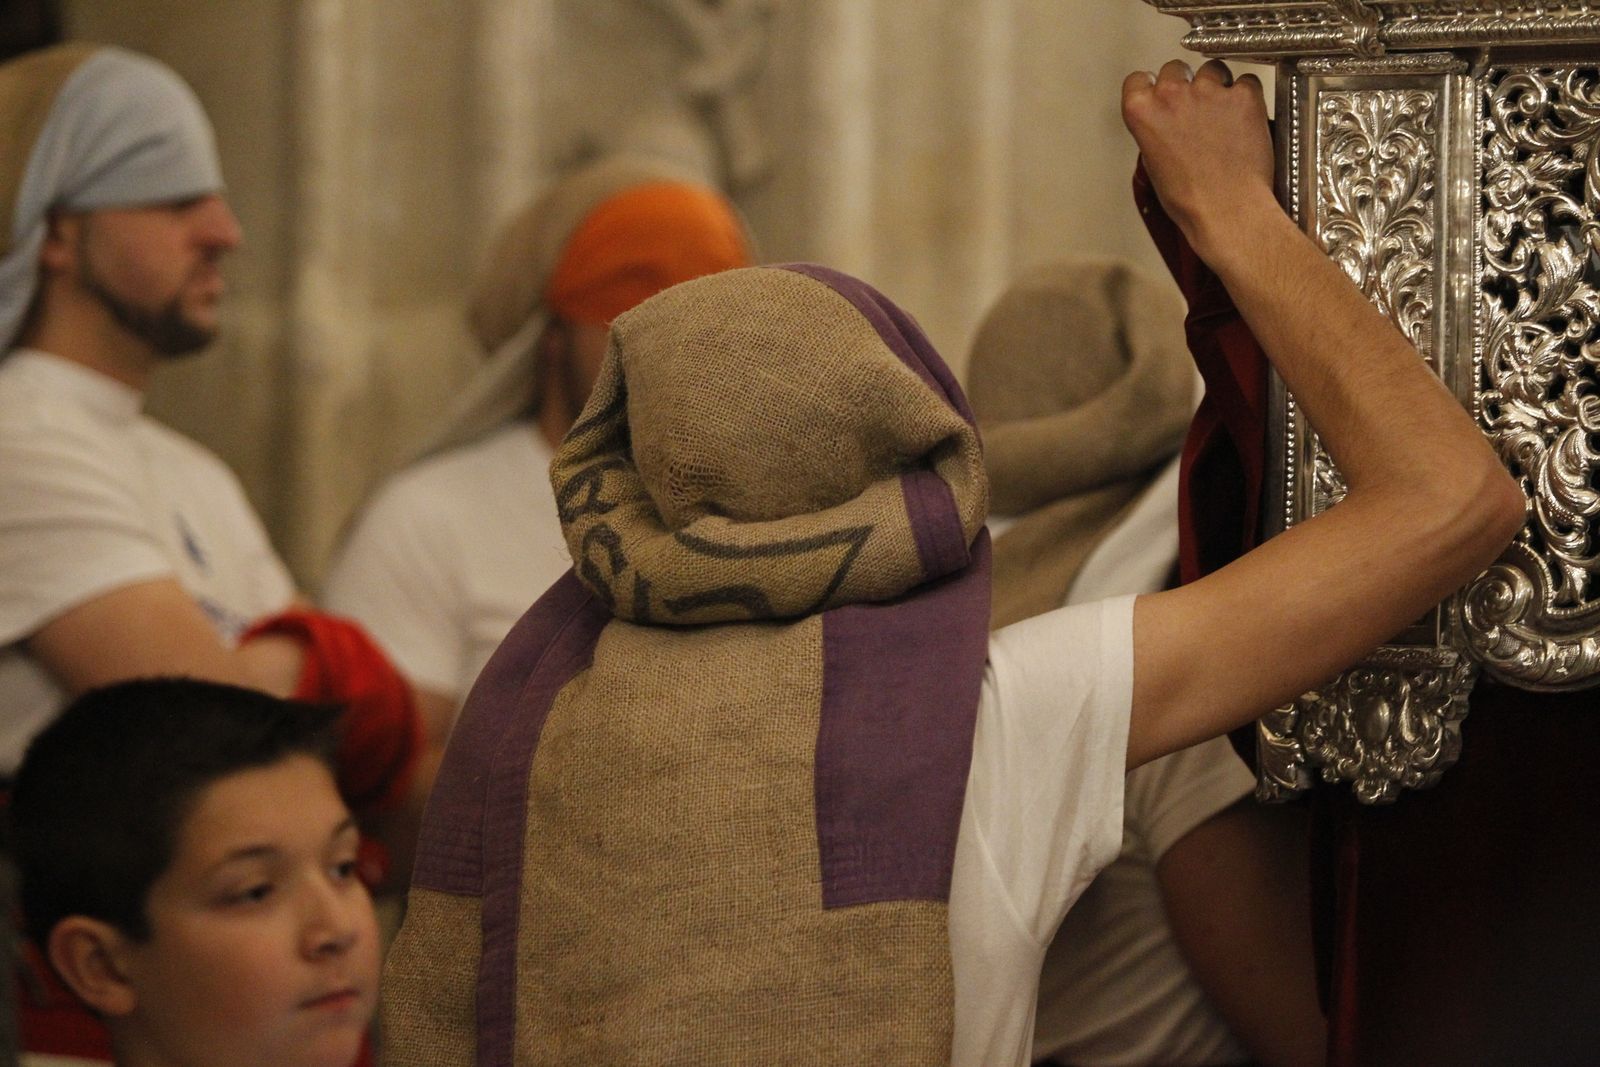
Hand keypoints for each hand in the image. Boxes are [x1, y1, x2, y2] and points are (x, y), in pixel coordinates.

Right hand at [1122, 59, 1275, 262]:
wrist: (1226, 211)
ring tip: (1224, 116)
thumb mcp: (1154, 165)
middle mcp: (1172, 94)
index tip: (1159, 97)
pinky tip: (1245, 121)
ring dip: (1217, 86)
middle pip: (1175, 69)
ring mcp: (1209, 91)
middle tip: (1196, 110)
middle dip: (1185, 85)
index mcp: (1141, 111)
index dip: (1151, 88)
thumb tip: (1168, 122)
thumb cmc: (1189, 199)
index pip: (1138, 79)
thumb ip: (1155, 130)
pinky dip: (1246, 98)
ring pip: (1212, 70)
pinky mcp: (1243, 95)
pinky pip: (1246, 82)